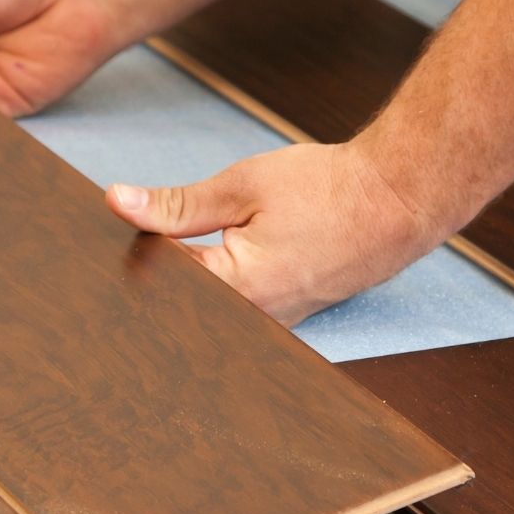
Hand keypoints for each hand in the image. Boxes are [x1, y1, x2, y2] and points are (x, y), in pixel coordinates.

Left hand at [105, 142, 447, 325]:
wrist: (397, 201)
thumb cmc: (329, 191)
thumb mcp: (242, 186)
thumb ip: (176, 204)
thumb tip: (119, 204)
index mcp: (233, 291)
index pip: (155, 282)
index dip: (132, 252)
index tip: (115, 228)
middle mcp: (251, 322)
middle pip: (179, 306)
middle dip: (156, 273)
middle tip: (140, 236)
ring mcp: (272, 326)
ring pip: (208, 311)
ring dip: (189, 281)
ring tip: (184, 245)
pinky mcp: (285, 319)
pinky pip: (236, 311)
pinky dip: (219, 286)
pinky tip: (217, 258)